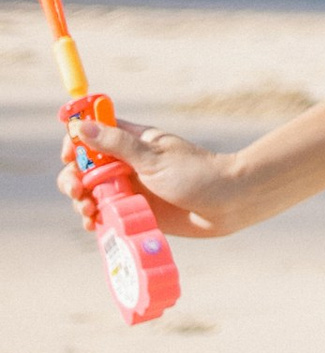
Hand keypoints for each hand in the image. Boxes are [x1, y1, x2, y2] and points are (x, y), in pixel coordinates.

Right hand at [57, 121, 251, 238]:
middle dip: (73, 179)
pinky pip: (105, 216)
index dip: (76, 142)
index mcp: (131, 142)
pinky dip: (94, 220)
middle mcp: (127, 165)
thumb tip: (81, 127)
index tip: (69, 155)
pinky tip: (95, 225)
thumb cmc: (196, 174)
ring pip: (91, 194)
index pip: (92, 134)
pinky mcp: (134, 213)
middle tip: (79, 191)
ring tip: (89, 211)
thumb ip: (117, 145)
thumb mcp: (154, 158)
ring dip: (81, 202)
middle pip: (84, 169)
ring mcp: (130, 190)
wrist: (228, 204)